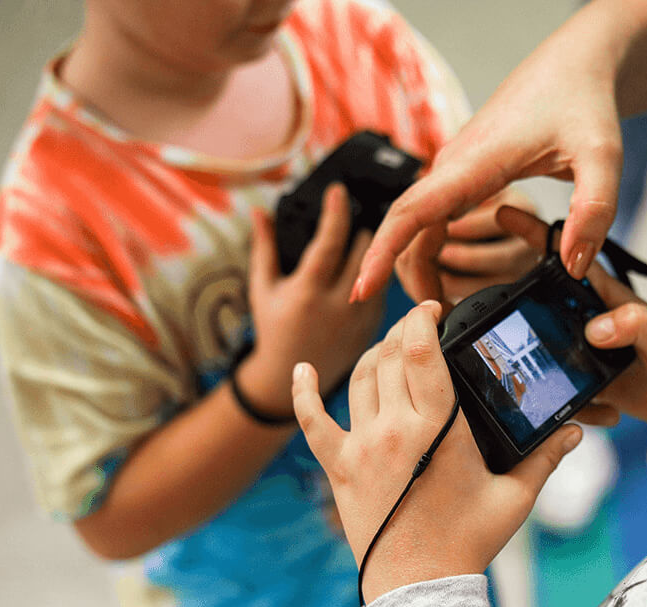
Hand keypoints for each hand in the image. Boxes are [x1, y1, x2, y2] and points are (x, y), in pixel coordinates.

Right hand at [239, 184, 384, 416]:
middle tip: (361, 209)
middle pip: (364, 253)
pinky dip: (380, 273)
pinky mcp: (374, 327)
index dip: (335, 213)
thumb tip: (261, 211)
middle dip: (363, 228)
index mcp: (308, 292)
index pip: (329, 242)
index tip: (338, 190)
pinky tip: (376, 260)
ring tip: (370, 232)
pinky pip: (385, 291)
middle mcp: (338, 305)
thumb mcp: (263, 288)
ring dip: (376, 249)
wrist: (290, 376)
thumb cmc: (274, 327)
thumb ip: (264, 248)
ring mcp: (360, 318)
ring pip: (380, 271)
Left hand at [291, 301, 582, 601]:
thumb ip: (544, 458)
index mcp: (438, 429)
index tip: (434, 308)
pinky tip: (303, 370)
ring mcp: (362, 447)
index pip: (423, 353)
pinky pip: (313, 422)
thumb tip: (575, 431)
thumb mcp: (514, 499)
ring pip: (360, 379)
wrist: (419, 588)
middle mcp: (394, 429)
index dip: (424, 320)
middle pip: (391, 357)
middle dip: (405, 331)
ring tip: (393, 347)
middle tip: (421, 326)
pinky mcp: (340, 468)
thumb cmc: (469, 543)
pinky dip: (304, 392)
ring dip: (376, 354)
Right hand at [355, 18, 624, 302]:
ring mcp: (456, 170)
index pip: (411, 213)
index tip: (360, 290)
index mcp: (475, 162)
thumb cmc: (582, 102)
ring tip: (443, 312)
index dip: (384, 254)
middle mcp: (454, 166)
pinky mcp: (466, 175)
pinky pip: (436, 218)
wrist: (574, 66)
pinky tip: (449, 281)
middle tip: (429, 328)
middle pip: (407, 230)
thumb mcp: (602, 156)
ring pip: (419, 227)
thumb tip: (573, 265)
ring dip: (421, 269)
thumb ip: (593, 210)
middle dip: (407, 279)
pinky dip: (434, 251)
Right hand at [497, 207, 646, 431]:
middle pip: (539, 303)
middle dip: (512, 304)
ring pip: (541, 348)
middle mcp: (588, 319)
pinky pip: (558, 390)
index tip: (505, 213)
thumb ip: (637, 325)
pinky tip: (592, 411)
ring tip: (529, 382)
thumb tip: (597, 329)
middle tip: (485, 310)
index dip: (536, 235)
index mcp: (605, 295)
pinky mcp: (583, 383)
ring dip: (533, 364)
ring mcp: (582, 351)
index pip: (567, 257)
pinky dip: (564, 404)